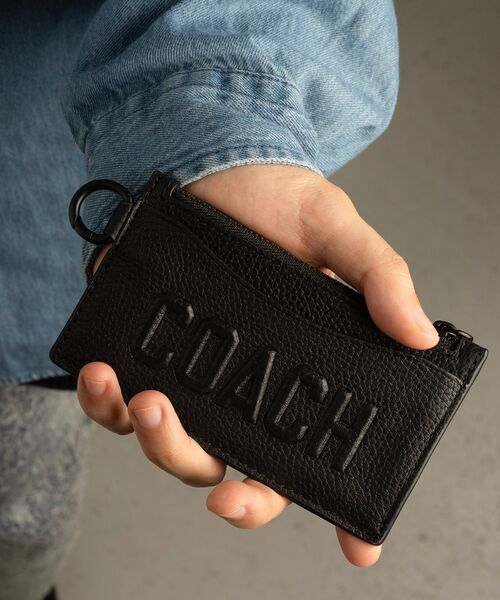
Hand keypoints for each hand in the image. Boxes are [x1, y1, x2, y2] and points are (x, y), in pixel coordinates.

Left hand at [77, 164, 438, 566]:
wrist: (216, 166)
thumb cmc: (279, 202)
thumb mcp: (337, 232)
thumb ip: (378, 279)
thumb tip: (418, 336)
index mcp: (292, 371)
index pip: (316, 451)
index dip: (338, 505)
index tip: (358, 546)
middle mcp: (241, 384)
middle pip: (236, 468)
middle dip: (231, 495)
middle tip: (222, 492)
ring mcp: (191, 373)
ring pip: (173, 446)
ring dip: (158, 444)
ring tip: (149, 404)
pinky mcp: (145, 349)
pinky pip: (116, 400)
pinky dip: (104, 402)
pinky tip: (106, 378)